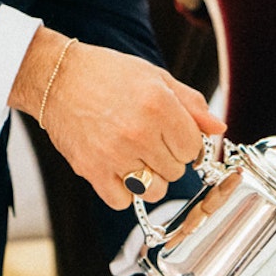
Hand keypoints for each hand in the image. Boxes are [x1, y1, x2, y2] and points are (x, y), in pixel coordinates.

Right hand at [12, 28, 225, 208]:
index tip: (174, 135)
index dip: (187, 143)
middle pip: (176, 171)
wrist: (57, 78)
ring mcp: (115, 155)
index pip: (194, 148)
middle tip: (149, 140)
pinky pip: (123, 201)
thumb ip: (191, 104)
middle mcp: (139, 133)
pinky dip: (124, 192)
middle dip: (168, 158)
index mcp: (159, 106)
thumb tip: (218, 128)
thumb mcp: (156, 78)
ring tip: (136, 157)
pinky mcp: (92, 170)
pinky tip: (119, 169)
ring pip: (154, 190)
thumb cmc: (108, 74)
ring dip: (151, 179)